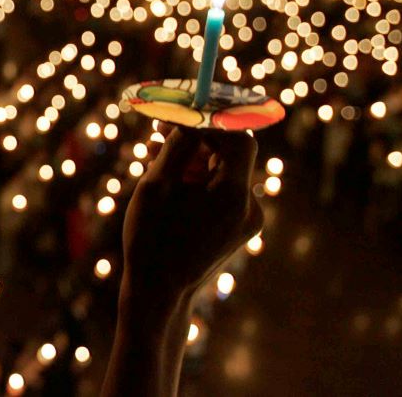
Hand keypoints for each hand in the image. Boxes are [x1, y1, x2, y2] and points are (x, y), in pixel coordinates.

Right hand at [121, 126, 263, 306]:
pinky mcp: (238, 228)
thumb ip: (176, 146)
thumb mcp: (156, 185)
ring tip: (153, 153)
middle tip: (160, 127)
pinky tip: (168, 179)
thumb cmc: (151, 238)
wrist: (159, 292)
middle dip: (196, 138)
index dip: (211, 119)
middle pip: (230, 154)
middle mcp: (249, 207)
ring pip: (222, 171)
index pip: (237, 138)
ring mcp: (246, 220)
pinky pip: (221, 191)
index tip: (183, 109)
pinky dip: (197, 180)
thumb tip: (190, 115)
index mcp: (232, 195)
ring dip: (192, 158)